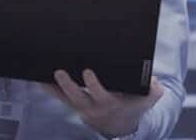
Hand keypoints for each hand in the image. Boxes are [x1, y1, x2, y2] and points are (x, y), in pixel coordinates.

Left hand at [40, 69, 162, 136]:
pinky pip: (60, 98)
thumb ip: (154, 90)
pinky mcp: (75, 104)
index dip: (93, 85)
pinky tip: (41, 79)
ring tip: (46, 75)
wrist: (122, 123)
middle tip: (60, 72)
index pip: (101, 94)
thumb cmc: (134, 104)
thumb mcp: (149, 98)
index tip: (87, 72)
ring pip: (67, 98)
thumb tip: (153, 81)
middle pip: (78, 97)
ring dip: (56, 87)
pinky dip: (50, 90)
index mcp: (111, 103)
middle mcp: (94, 107)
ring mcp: (83, 106)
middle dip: (69, 85)